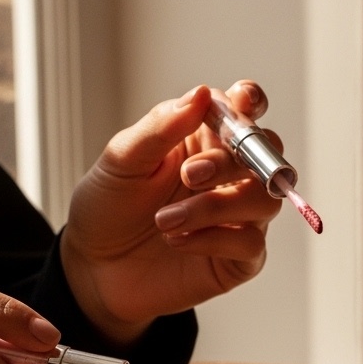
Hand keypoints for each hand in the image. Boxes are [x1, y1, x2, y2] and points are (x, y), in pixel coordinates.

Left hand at [60, 81, 282, 347]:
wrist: (95, 269)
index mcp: (204, 139)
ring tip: (165, 221)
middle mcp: (229, 176)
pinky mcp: (239, 259)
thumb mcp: (122, 161)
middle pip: (267, 155)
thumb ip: (161, 128)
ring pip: (265, 200)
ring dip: (216, 206)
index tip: (241, 103)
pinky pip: (251, 244)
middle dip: (232, 161)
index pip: (245, 111)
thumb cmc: (109, 208)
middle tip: (189, 176)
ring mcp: (238, 218)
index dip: (251, 103)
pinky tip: (176, 241)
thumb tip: (200, 94)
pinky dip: (213, 240)